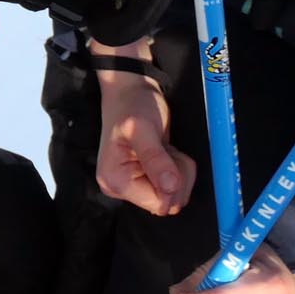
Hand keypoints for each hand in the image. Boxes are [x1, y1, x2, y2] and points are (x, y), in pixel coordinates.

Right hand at [92, 37, 196, 214]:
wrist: (130, 89)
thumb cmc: (133, 104)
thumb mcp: (144, 128)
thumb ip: (156, 159)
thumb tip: (170, 187)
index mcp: (115, 181)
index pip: (159, 204)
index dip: (174, 183)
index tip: (169, 156)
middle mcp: (119, 188)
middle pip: (167, 203)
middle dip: (178, 177)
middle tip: (168, 150)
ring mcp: (131, 185)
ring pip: (172, 196)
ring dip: (179, 172)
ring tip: (165, 148)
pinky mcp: (143, 179)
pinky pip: (171, 188)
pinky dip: (176, 170)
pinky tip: (165, 152)